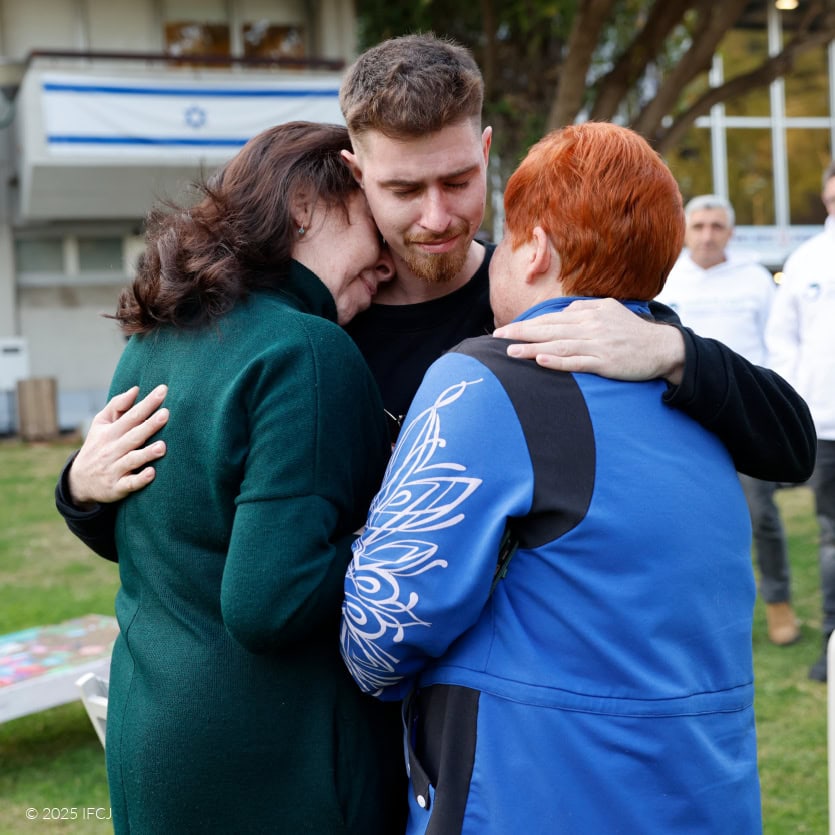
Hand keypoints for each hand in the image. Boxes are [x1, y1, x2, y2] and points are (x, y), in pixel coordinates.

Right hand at [68, 385, 168, 508]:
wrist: (79, 481)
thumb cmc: (98, 446)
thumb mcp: (100, 425)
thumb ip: (117, 406)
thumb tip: (136, 389)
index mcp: (110, 432)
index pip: (131, 415)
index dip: (147, 404)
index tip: (163, 390)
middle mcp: (112, 450)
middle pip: (134, 436)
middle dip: (150, 425)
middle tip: (166, 414)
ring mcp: (114, 469)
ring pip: (132, 460)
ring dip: (146, 454)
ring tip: (162, 447)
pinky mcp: (117, 487)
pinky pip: (129, 483)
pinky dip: (139, 479)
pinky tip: (152, 473)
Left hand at [492, 298, 685, 384]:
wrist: (662, 348)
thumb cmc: (632, 332)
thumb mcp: (609, 311)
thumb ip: (584, 310)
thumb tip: (562, 313)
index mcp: (589, 313)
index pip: (551, 318)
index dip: (526, 323)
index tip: (505, 328)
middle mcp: (591, 326)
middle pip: (549, 329)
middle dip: (521, 333)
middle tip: (497, 336)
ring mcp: (598, 345)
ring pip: (558, 346)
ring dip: (532, 348)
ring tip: (510, 351)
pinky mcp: (605, 363)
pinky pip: (577, 362)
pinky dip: (557, 361)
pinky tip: (540, 360)